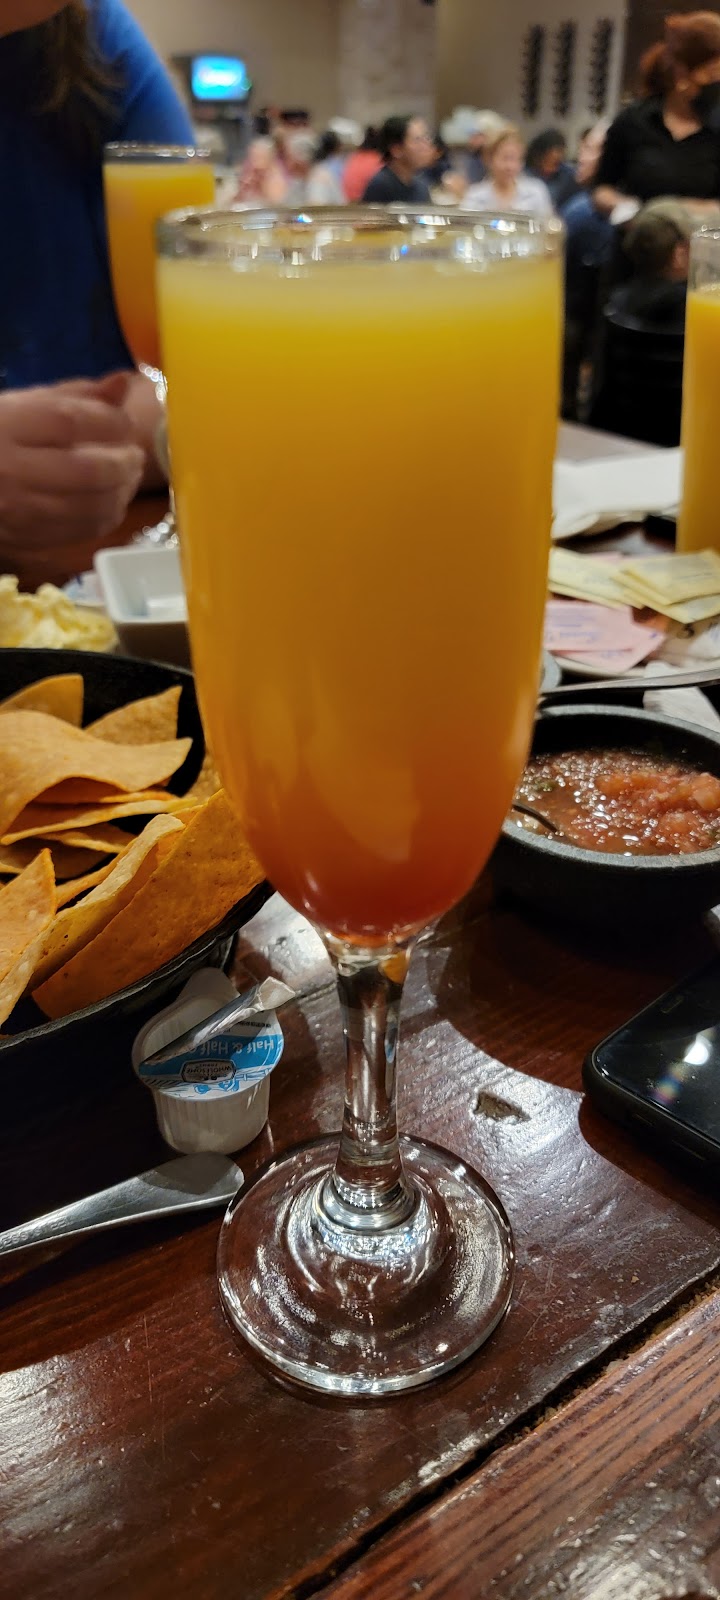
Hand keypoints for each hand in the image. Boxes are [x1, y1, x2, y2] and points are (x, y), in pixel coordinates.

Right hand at [0, 374, 144, 573]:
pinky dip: (107, 516)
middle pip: (87, 471)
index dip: (109, 421)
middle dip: (123, 462)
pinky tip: (111, 500)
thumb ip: (74, 395)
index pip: (69, 422)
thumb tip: (123, 383)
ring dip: (122, 492)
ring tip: (127, 476)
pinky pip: (82, 531)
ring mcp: (20, 511)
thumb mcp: (22, 404)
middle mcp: (12, 471)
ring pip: (90, 507)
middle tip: (134, 454)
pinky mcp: (28, 539)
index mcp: (7, 426)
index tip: (125, 423)